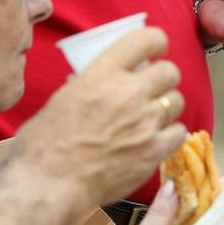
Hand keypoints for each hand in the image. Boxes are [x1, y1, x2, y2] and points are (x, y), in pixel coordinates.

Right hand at [12, 27, 186, 206]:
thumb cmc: (44, 145)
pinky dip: (171, 135)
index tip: (155, 49)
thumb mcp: (61, 100)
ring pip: (177, 102)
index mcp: (103, 73)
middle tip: (153, 87)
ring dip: (167, 107)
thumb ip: (84, 86)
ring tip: (152, 117)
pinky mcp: (153, 151)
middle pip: (170, 71)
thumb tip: (91, 82)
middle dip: (163, 77)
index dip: (156, 42)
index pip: (146, 39)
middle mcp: (128, 93)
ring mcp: (144, 122)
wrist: (50, 185)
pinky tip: (157, 139)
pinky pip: (179, 133)